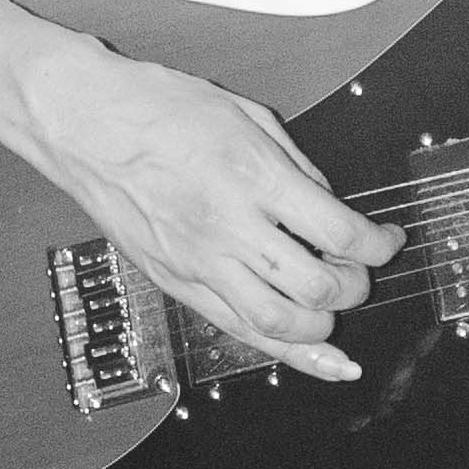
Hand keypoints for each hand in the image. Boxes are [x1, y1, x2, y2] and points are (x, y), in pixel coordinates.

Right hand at [1, 17, 398, 387]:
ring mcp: (199, 261)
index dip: (378, 246)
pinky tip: (323, 360)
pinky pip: (240, 331)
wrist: (82, 122)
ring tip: (331, 307)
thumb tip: (332, 208)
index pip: (339, 232)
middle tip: (358, 271)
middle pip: (318, 286)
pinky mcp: (177, 283)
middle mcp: (228, 226)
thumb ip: (296, 166)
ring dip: (323, 326)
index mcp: (252, 175)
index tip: (386, 241)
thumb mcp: (244, 115)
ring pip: (280, 323)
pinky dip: (290, 353)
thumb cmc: (157, 108)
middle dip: (355, 287)